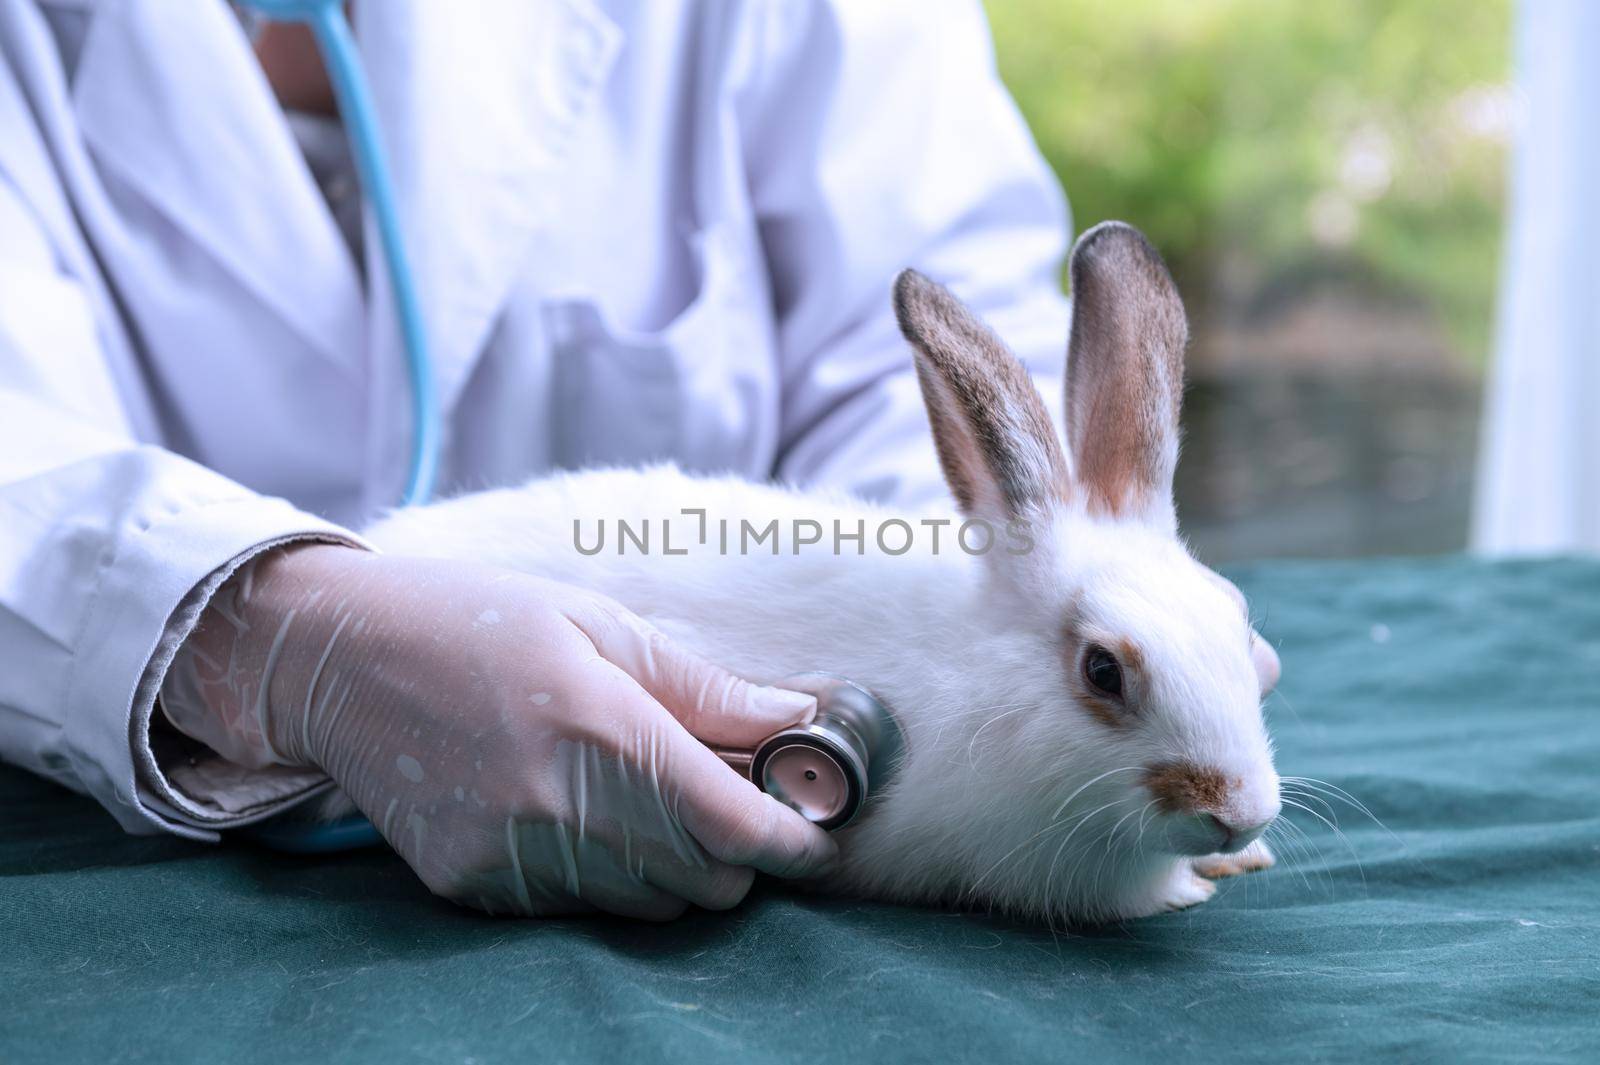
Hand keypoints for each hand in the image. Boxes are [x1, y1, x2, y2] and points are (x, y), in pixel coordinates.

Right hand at [161, 545, 836, 918]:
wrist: (338, 659)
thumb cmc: (475, 620)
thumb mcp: (594, 623)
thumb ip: (700, 685)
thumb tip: (794, 714)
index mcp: (597, 723)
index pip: (729, 823)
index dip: (790, 842)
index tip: (816, 840)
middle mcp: (555, 804)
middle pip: (702, 879)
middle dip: (738, 853)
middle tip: (728, 802)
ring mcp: (508, 854)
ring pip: (648, 905)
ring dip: (676, 868)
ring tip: (650, 802)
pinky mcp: (472, 885)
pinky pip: (578, 911)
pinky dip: (607, 878)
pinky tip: (582, 817)